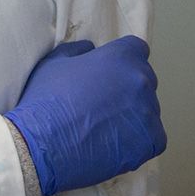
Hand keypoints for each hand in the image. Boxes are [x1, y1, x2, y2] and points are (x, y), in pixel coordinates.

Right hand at [1, 36, 166, 195]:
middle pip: (143, 81)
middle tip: (103, 107)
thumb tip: (91, 49)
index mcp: (122, 56)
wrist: (41, 146)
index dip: (123, 63)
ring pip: (148, 111)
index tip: (110, 76)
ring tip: (104, 131)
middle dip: (127, 90)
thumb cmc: (45, 101)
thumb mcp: (54, 63)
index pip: (137, 50)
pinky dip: (139, 142)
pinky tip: (115, 145)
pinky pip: (154, 138)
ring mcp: (148, 111)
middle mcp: (141, 80)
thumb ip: (78, 51)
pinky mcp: (151, 141)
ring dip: (132, 117)